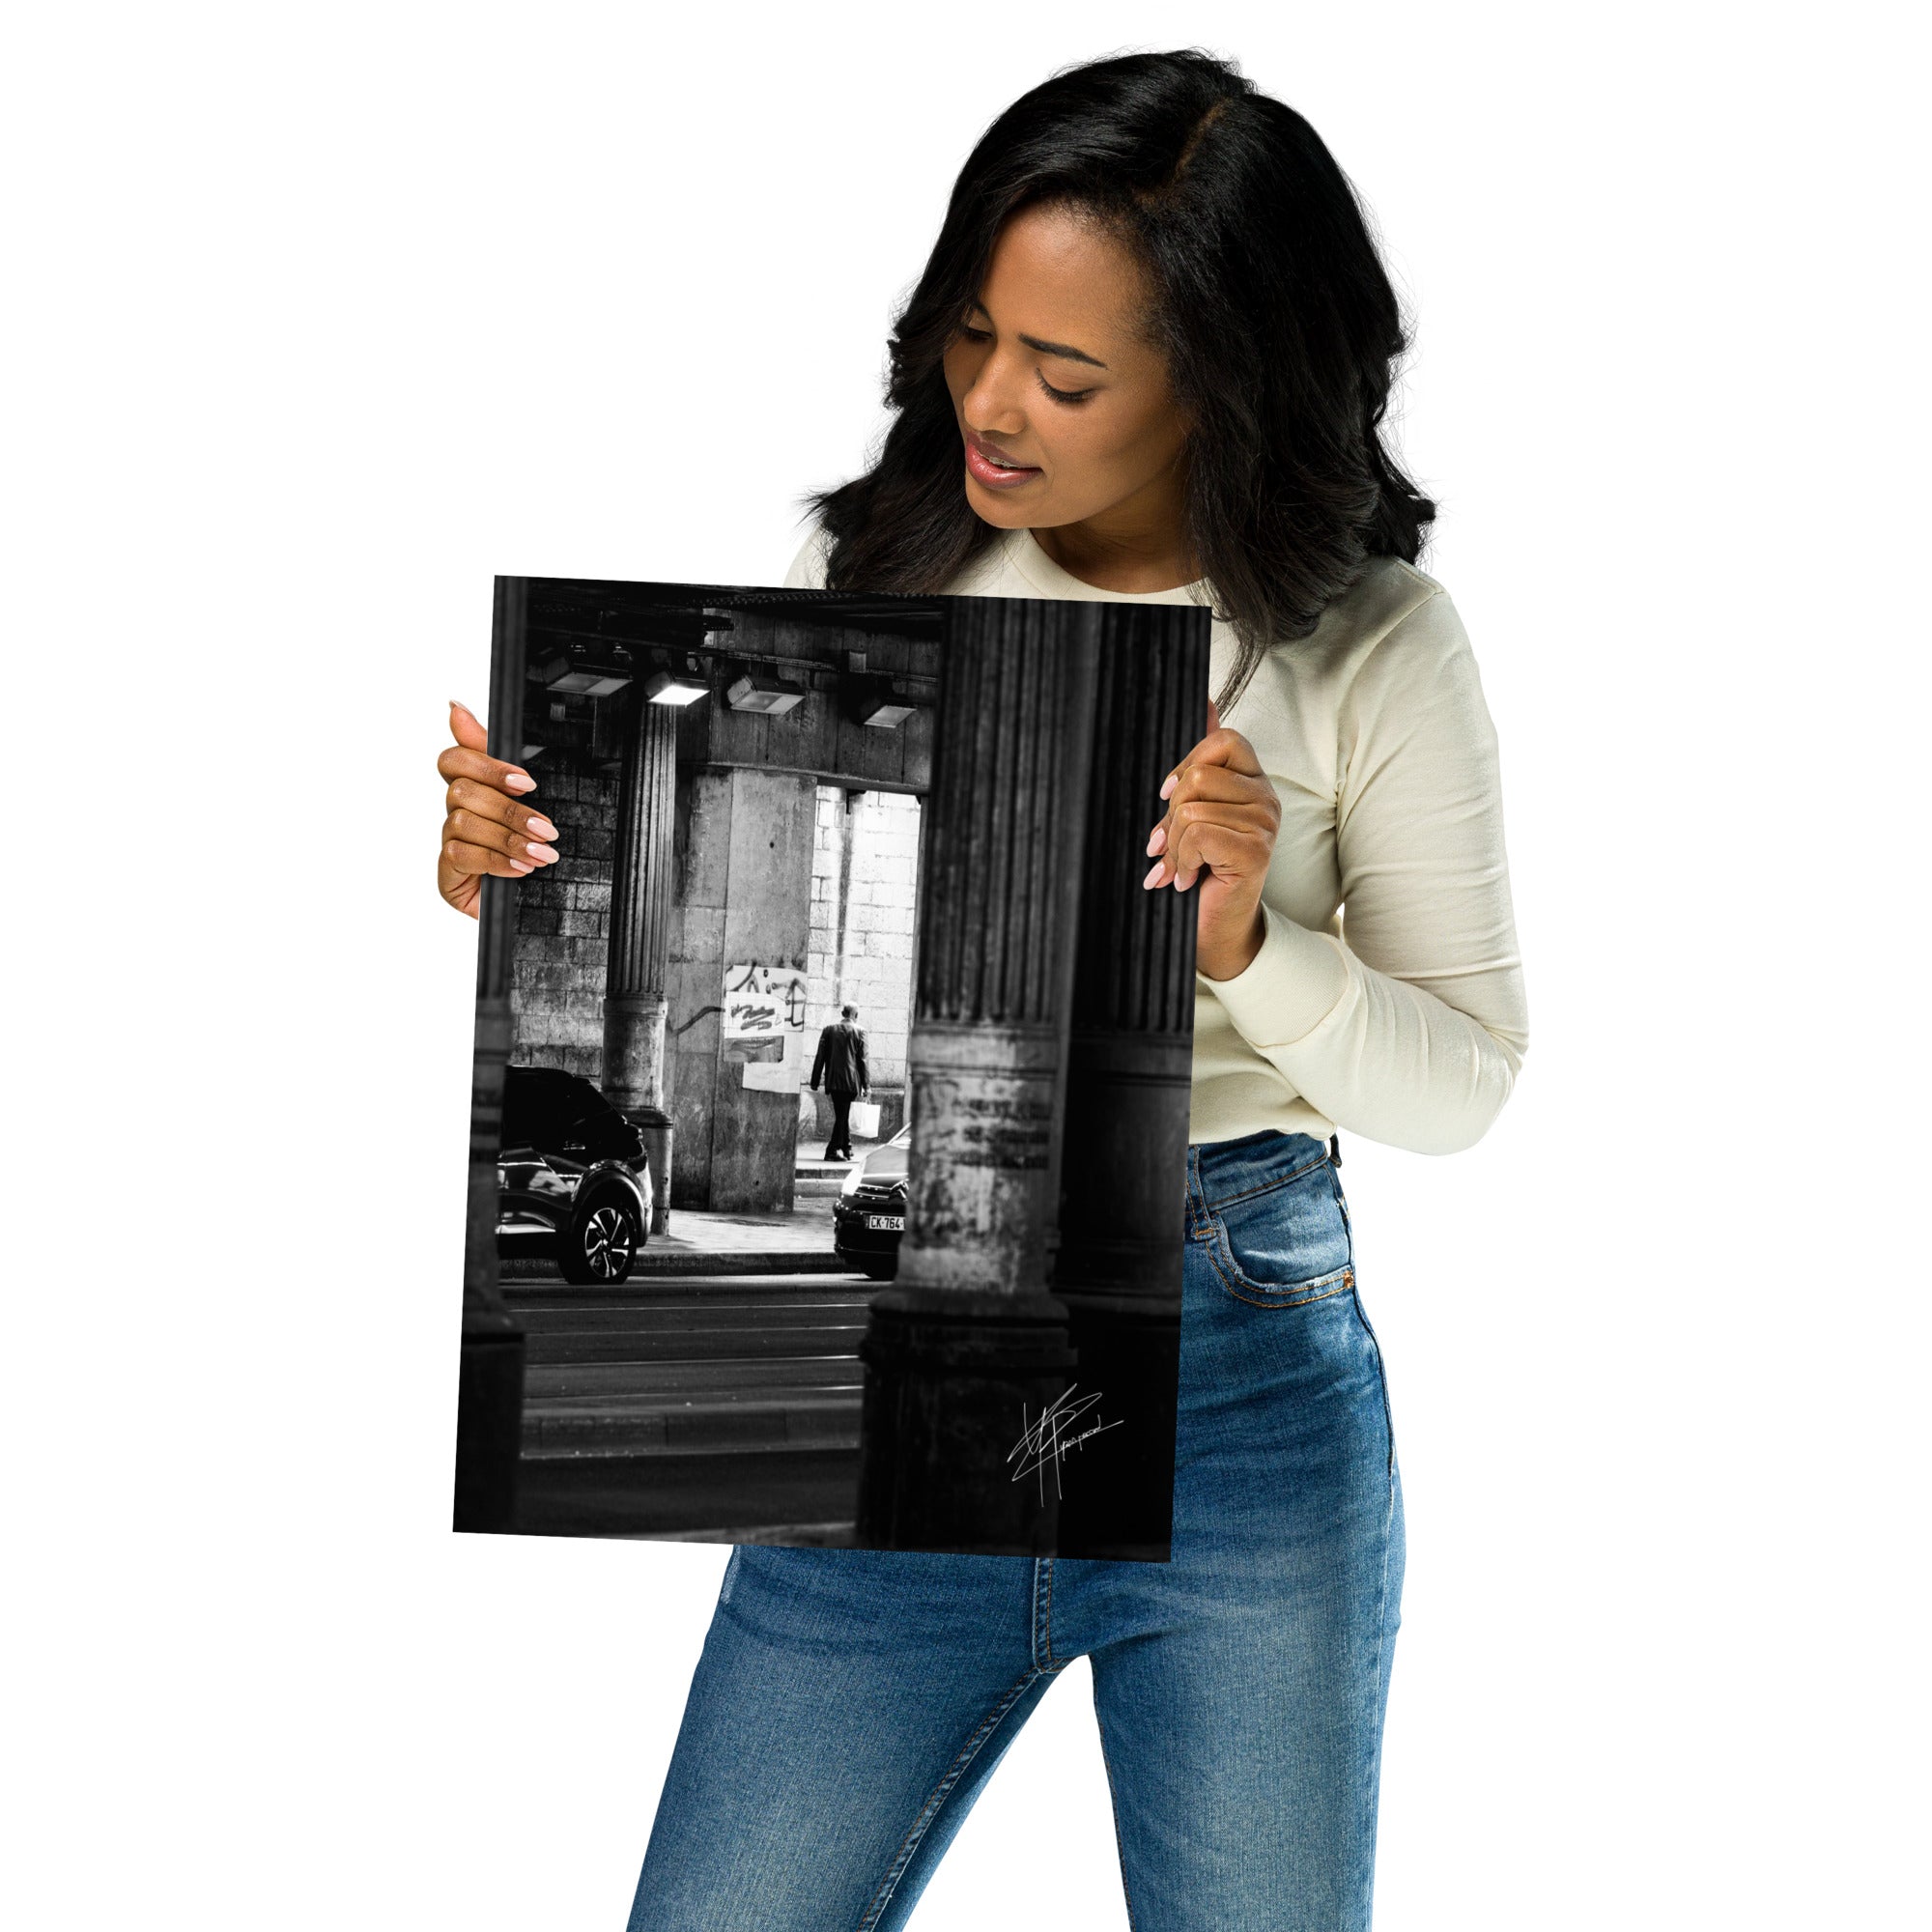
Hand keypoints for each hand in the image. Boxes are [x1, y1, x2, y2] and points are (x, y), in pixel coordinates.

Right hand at [436, 699, 559, 918]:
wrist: (542, 907)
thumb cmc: (535, 851)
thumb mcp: (531, 803)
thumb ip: (501, 760)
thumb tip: (455, 707)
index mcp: (475, 790)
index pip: (455, 759)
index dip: (486, 764)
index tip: (527, 782)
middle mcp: (457, 813)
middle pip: (462, 791)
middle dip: (509, 810)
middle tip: (546, 828)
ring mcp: (450, 844)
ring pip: (463, 822)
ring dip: (508, 838)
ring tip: (542, 855)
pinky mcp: (447, 875)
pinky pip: (460, 855)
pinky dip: (496, 861)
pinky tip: (521, 870)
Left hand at [1143, 698, 1280, 980]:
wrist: (1212, 929)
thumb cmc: (1200, 870)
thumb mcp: (1192, 811)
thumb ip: (1200, 762)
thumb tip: (1204, 701)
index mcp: (1252, 781)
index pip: (1223, 739)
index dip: (1187, 763)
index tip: (1167, 796)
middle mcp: (1266, 798)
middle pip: (1200, 775)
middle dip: (1171, 814)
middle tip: (1168, 845)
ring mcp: (1265, 824)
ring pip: (1193, 808)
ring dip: (1174, 845)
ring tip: (1179, 866)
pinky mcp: (1256, 850)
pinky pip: (1199, 834)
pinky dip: (1181, 860)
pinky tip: (1187, 879)